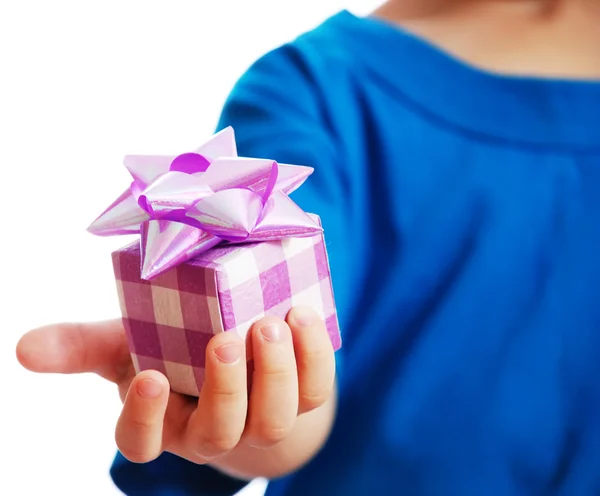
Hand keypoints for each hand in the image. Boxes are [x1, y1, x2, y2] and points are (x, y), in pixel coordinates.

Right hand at [16, 306, 335, 471]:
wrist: (238, 350)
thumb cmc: (175, 348)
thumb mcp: (129, 341)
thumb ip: (82, 344)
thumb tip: (21, 348)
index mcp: (164, 417)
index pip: (142, 441)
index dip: (144, 418)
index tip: (148, 376)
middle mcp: (213, 427)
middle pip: (219, 430)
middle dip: (225, 388)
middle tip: (225, 338)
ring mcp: (261, 419)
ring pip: (271, 419)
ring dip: (274, 374)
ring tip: (270, 323)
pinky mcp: (303, 399)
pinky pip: (314, 392)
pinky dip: (313, 357)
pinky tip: (302, 314)